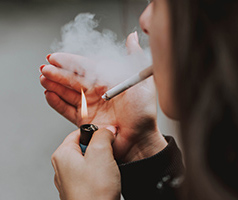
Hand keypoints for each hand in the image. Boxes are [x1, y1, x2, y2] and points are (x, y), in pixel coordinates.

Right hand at [40, 32, 166, 161]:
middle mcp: (97, 92)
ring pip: (68, 93)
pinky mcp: (84, 121)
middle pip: (74, 80)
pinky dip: (57, 103)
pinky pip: (67, 110)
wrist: (140, 139)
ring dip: (54, 85)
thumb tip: (132, 37)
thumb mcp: (141, 80)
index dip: (70, 61)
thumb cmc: (143, 111)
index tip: (55, 57)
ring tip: (43, 78)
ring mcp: (90, 106)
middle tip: (45, 68)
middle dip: (58, 73)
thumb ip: (134, 57)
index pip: (85, 67)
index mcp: (108, 80)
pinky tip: (49, 94)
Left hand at [51, 127, 120, 199]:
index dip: (96, 133)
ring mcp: (70, 180)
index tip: (107, 138)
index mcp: (62, 155)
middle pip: (85, 146)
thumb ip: (103, 135)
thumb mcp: (101, 153)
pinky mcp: (79, 189)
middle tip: (108, 156)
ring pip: (90, 161)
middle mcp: (63, 167)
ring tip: (107, 171)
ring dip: (102, 162)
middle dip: (100, 149)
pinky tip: (105, 181)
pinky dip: (100, 175)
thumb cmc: (93, 194)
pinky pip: (91, 174)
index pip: (79, 132)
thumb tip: (106, 130)